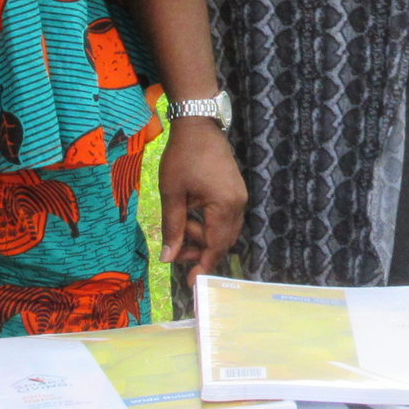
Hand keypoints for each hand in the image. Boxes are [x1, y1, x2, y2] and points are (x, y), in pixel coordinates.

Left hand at [158, 119, 245, 278]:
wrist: (199, 124)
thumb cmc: (183, 156)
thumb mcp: (172, 193)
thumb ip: (173, 228)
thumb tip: (168, 258)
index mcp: (224, 206)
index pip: (216, 246)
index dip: (204, 266)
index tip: (192, 283)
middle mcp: (238, 205)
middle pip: (224, 242)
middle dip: (201, 252)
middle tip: (176, 254)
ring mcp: (240, 197)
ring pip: (225, 231)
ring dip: (204, 238)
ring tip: (181, 232)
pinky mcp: (236, 191)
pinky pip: (226, 218)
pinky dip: (210, 226)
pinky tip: (192, 221)